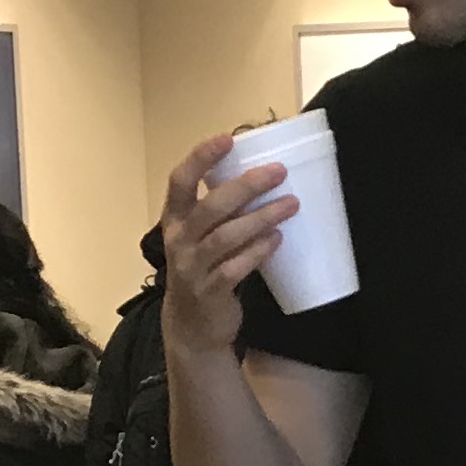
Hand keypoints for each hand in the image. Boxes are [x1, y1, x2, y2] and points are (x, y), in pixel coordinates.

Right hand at [158, 134, 299, 349]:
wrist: (192, 327)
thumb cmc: (203, 269)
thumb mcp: (202, 237)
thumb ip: (221, 212)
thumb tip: (264, 177)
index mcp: (175, 219)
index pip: (180, 181)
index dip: (200, 158)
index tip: (227, 138)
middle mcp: (178, 240)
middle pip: (210, 207)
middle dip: (246, 186)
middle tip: (279, 172)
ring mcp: (192, 268)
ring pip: (225, 236)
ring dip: (261, 218)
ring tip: (291, 204)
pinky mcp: (209, 292)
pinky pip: (234, 268)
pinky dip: (257, 252)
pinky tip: (277, 240)